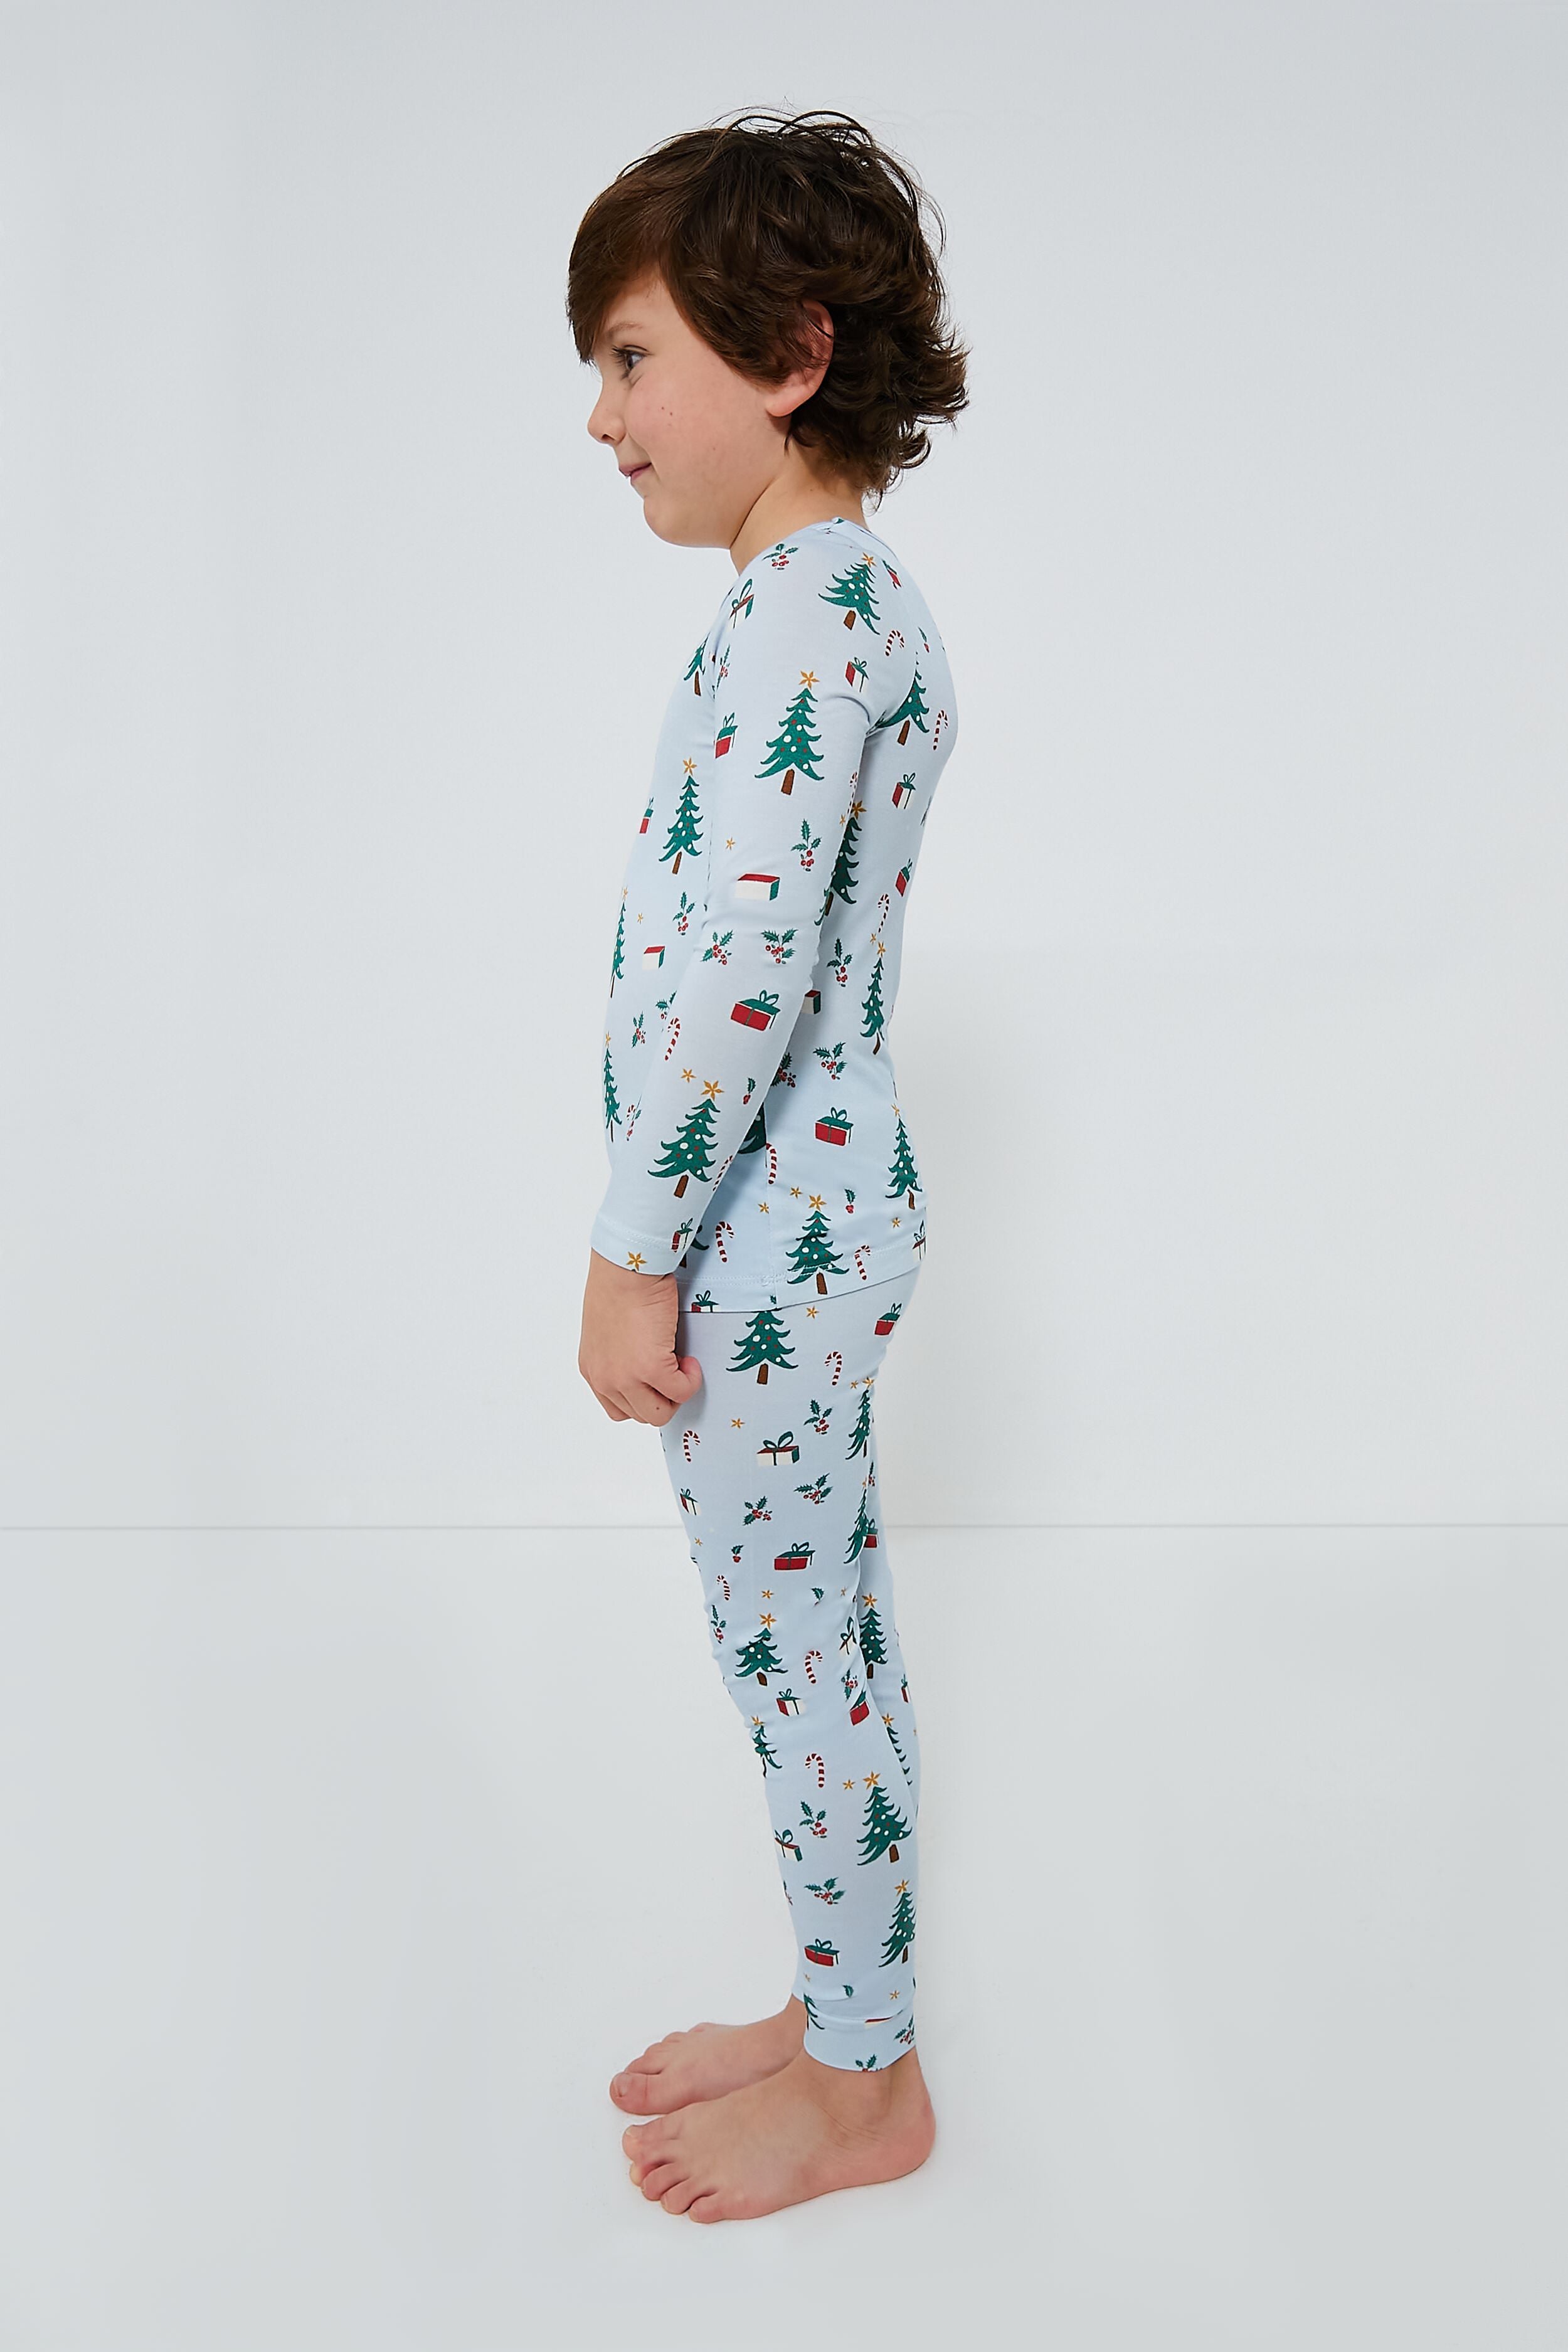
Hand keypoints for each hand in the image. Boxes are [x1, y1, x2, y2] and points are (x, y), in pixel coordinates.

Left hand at [579, 1250, 703, 1425]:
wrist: (626, 1267)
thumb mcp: (609, 1332)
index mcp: (593, 1369)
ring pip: (659, 1413)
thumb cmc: (619, 1284)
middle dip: (663, 1398)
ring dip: (676, 1393)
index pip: (618, 1408)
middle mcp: (605, 1379)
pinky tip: (690, 1360)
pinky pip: (681, 1391)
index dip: (643, 1397)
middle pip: (640, 1414)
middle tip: (674, 1371)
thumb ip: (621, 1355)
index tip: (656, 1380)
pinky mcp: (650, 1368)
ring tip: (682, 1365)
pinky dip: (690, 1380)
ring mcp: (626, 1377)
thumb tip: (648, 1363)